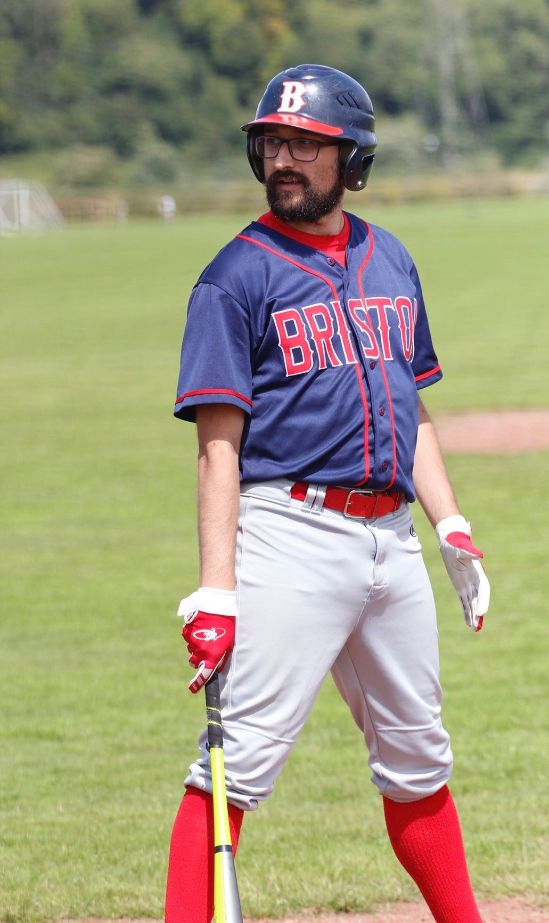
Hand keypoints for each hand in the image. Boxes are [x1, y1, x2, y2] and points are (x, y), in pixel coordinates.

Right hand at [177, 588, 236, 692]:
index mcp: (212, 655)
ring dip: (197, 646)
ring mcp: (191, 642)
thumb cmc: (228, 624)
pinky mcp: (186, 632)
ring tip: (207, 633)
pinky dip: (192, 636)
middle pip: (194, 662)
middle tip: (207, 649)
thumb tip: (217, 667)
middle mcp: (200, 651)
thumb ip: (223, 657)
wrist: (216, 604)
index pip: (203, 675)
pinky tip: (201, 628)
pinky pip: (187, 639)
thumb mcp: (230, 642)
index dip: (197, 684)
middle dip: (199, 659)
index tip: (192, 689)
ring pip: (191, 650)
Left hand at [436, 515, 489, 631]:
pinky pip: (464, 602)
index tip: (482, 612)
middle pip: (479, 600)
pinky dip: (466, 611)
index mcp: (478, 573)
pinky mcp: (460, 587)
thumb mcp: (462, 547)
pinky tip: (468, 622)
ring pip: (472, 603)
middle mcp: (475, 581)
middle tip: (477, 626)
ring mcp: (468, 585)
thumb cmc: (457, 542)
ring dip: (473, 616)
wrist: (451, 541)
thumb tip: (479, 555)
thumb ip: (470, 551)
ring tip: (474, 629)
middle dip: (478, 613)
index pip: (483, 590)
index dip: (483, 601)